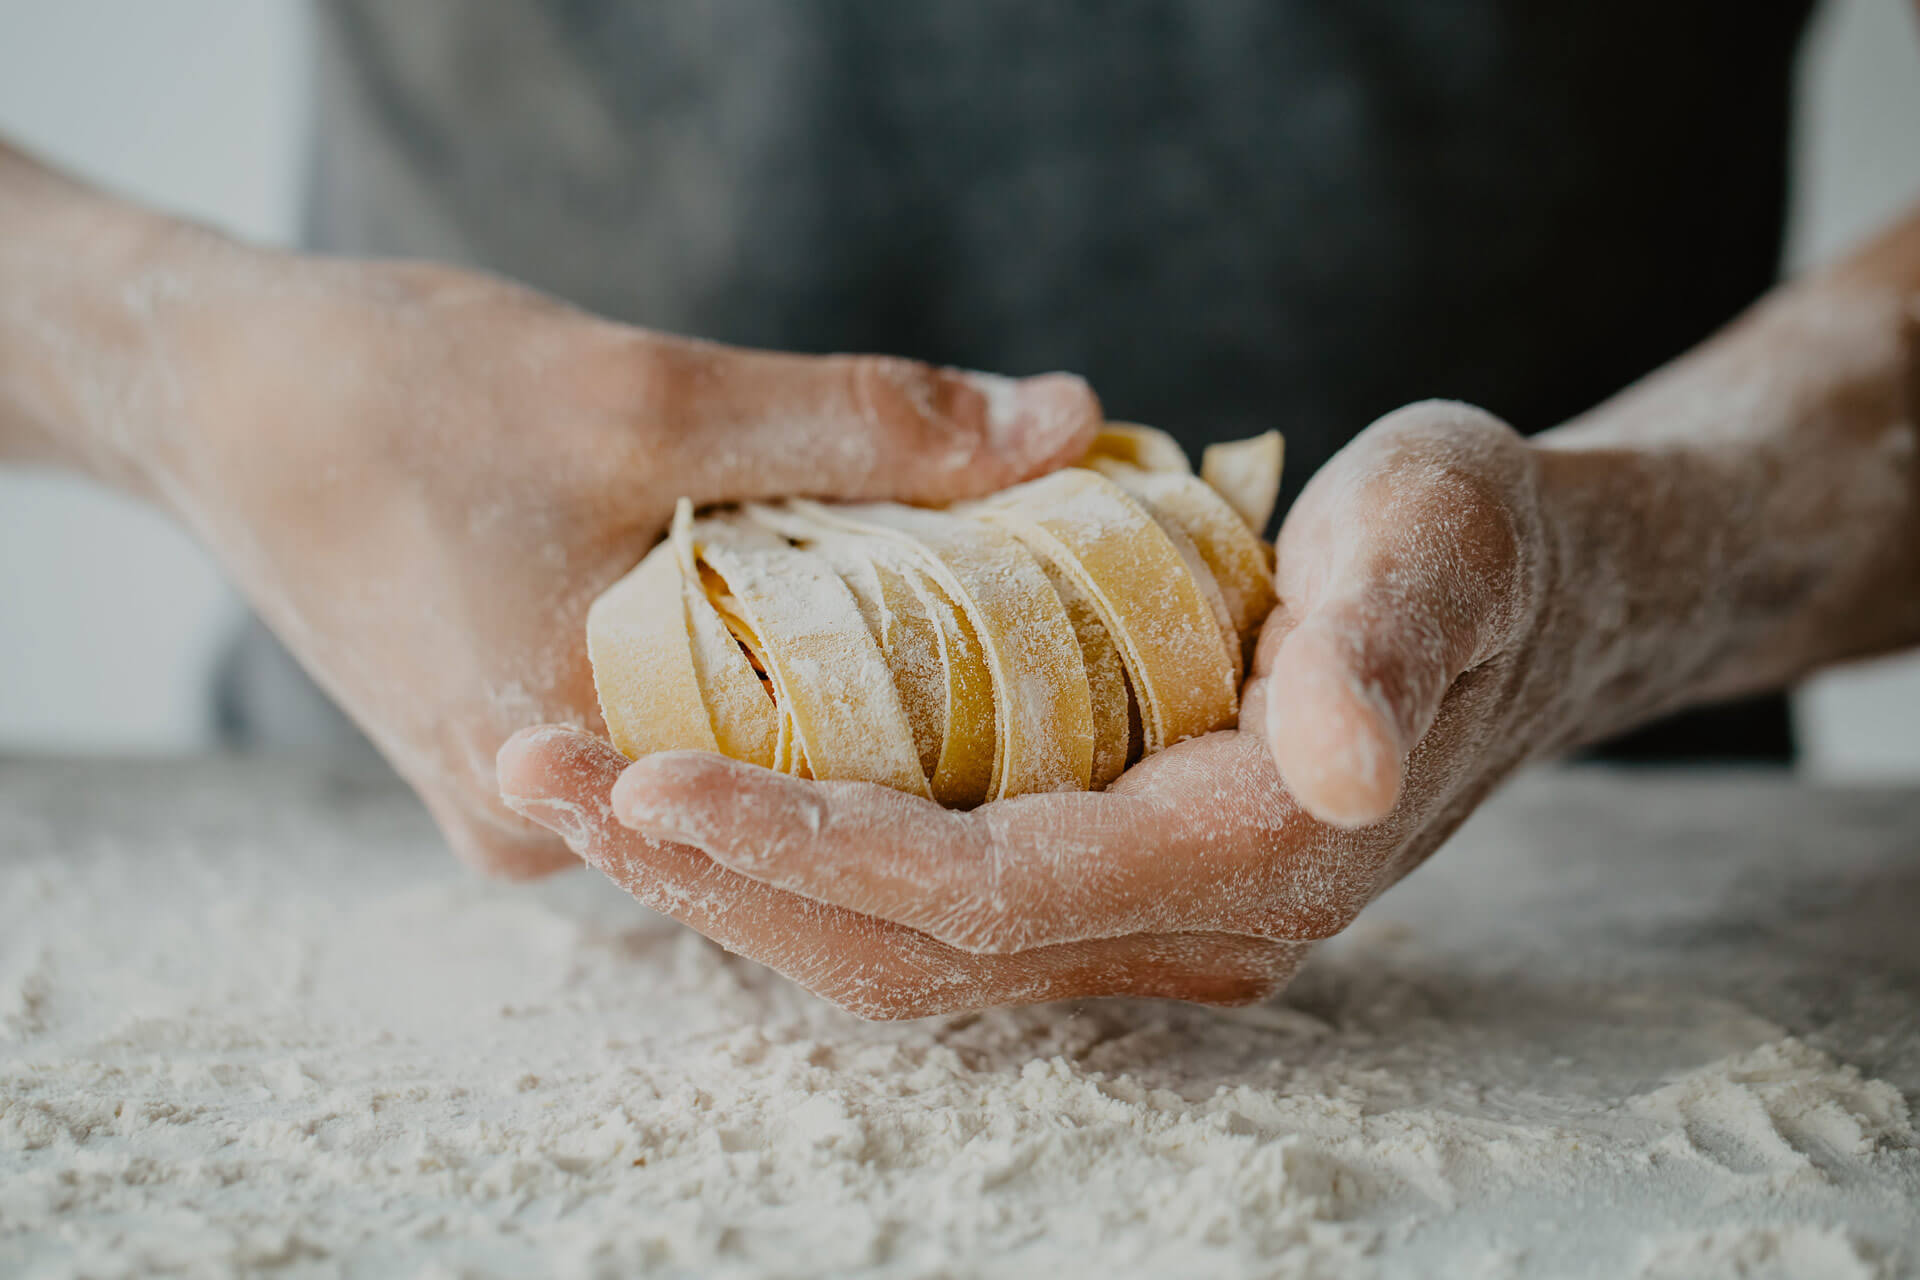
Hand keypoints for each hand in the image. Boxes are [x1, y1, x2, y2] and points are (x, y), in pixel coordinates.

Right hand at [137, 241, 1098, 874]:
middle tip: (1063, 623)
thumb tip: (1068, 420)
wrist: (220, 394)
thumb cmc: (396, 392)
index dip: (974, 736)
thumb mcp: (652, 395)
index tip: (1094, 665)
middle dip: (924, 714)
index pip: (822, 803)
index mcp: (559, 780)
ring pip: (738, 765)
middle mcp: (546, 833)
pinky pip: (683, 736)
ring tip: (981, 609)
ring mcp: (532, 803)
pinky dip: (763, 674)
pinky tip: (853, 609)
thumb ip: (867, 423)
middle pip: (786, 796)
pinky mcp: (526, 755)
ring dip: (846, 689)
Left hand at [501, 401, 1569, 1015]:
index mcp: (1247, 857)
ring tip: (573, 791)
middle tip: (543, 780)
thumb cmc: (1476, 545)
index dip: (812, 849)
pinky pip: (924, 904)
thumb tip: (1339, 757)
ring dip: (729, 879)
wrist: (1521, 597)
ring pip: (898, 946)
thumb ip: (1389, 646)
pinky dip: (798, 860)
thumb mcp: (1445, 547)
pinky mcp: (1108, 876)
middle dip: (717, 878)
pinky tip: (697, 795)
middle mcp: (1186, 926)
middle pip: (908, 949)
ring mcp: (1143, 918)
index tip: (647, 780)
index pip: (986, 891)